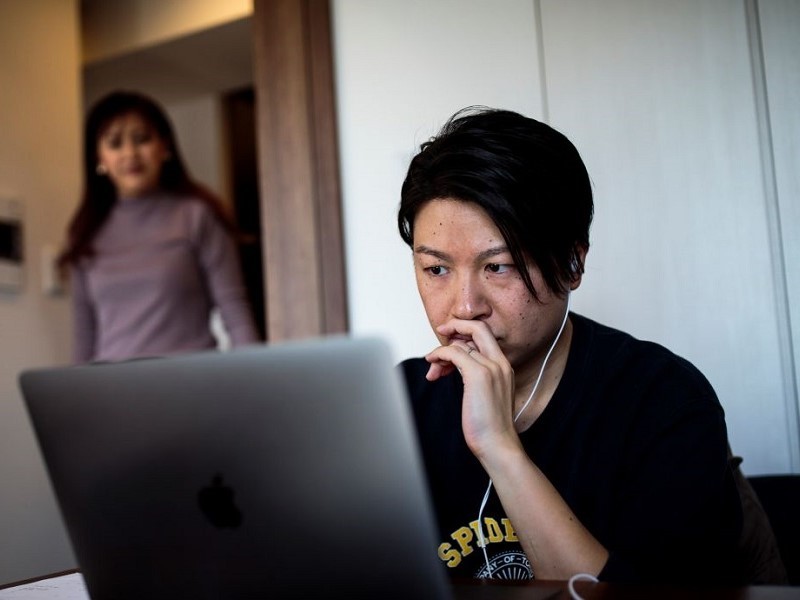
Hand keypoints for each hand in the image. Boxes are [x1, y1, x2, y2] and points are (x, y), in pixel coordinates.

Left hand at [425, 319, 519, 458]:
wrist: (498, 444)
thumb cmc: (490, 426)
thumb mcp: (486, 394)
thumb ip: (477, 376)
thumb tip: (457, 365)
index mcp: (504, 366)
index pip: (485, 335)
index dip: (466, 332)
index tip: (451, 336)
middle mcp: (500, 363)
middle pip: (478, 327)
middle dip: (456, 325)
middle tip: (441, 332)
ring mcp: (490, 367)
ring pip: (461, 343)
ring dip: (441, 352)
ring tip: (433, 369)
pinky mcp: (478, 375)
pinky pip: (453, 353)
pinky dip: (439, 356)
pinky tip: (433, 366)